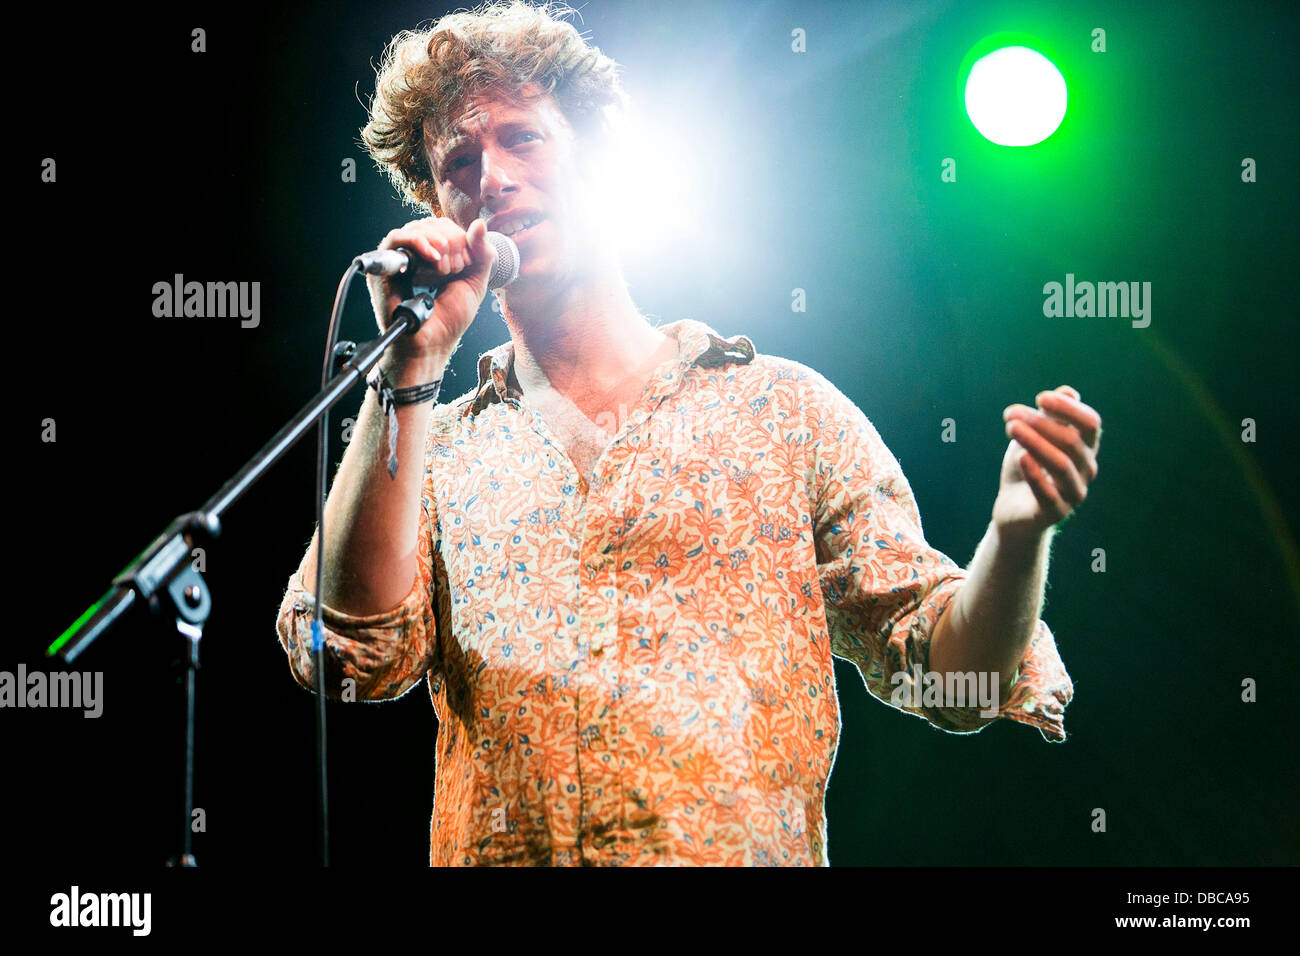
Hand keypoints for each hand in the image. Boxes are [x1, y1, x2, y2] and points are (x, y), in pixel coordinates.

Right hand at [366, 215, 497, 375]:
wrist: (431, 344)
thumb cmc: (450, 320)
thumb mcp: (475, 283)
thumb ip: (482, 254)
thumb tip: (479, 223)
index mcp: (435, 257)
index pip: (446, 227)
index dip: (461, 238)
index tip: (466, 264)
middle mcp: (416, 256)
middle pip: (432, 224)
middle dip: (451, 242)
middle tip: (454, 269)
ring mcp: (399, 260)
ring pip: (416, 228)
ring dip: (437, 243)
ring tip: (444, 269)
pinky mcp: (385, 268)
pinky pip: (395, 238)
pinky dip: (417, 241)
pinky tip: (432, 256)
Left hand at [993, 385, 1101, 536]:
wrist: (1013, 509)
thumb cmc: (1027, 467)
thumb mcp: (1034, 438)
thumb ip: (1050, 417)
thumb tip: (1068, 391)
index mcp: (1086, 448)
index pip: (1090, 423)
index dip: (1068, 408)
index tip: (1040, 398)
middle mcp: (1086, 469)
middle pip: (1071, 441)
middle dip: (1040, 423)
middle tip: (1010, 414)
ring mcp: (1074, 492)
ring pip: (1061, 465)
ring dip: (1035, 443)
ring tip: (1011, 428)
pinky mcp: (1056, 512)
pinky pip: (1049, 494)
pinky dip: (1035, 474)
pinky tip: (1021, 457)